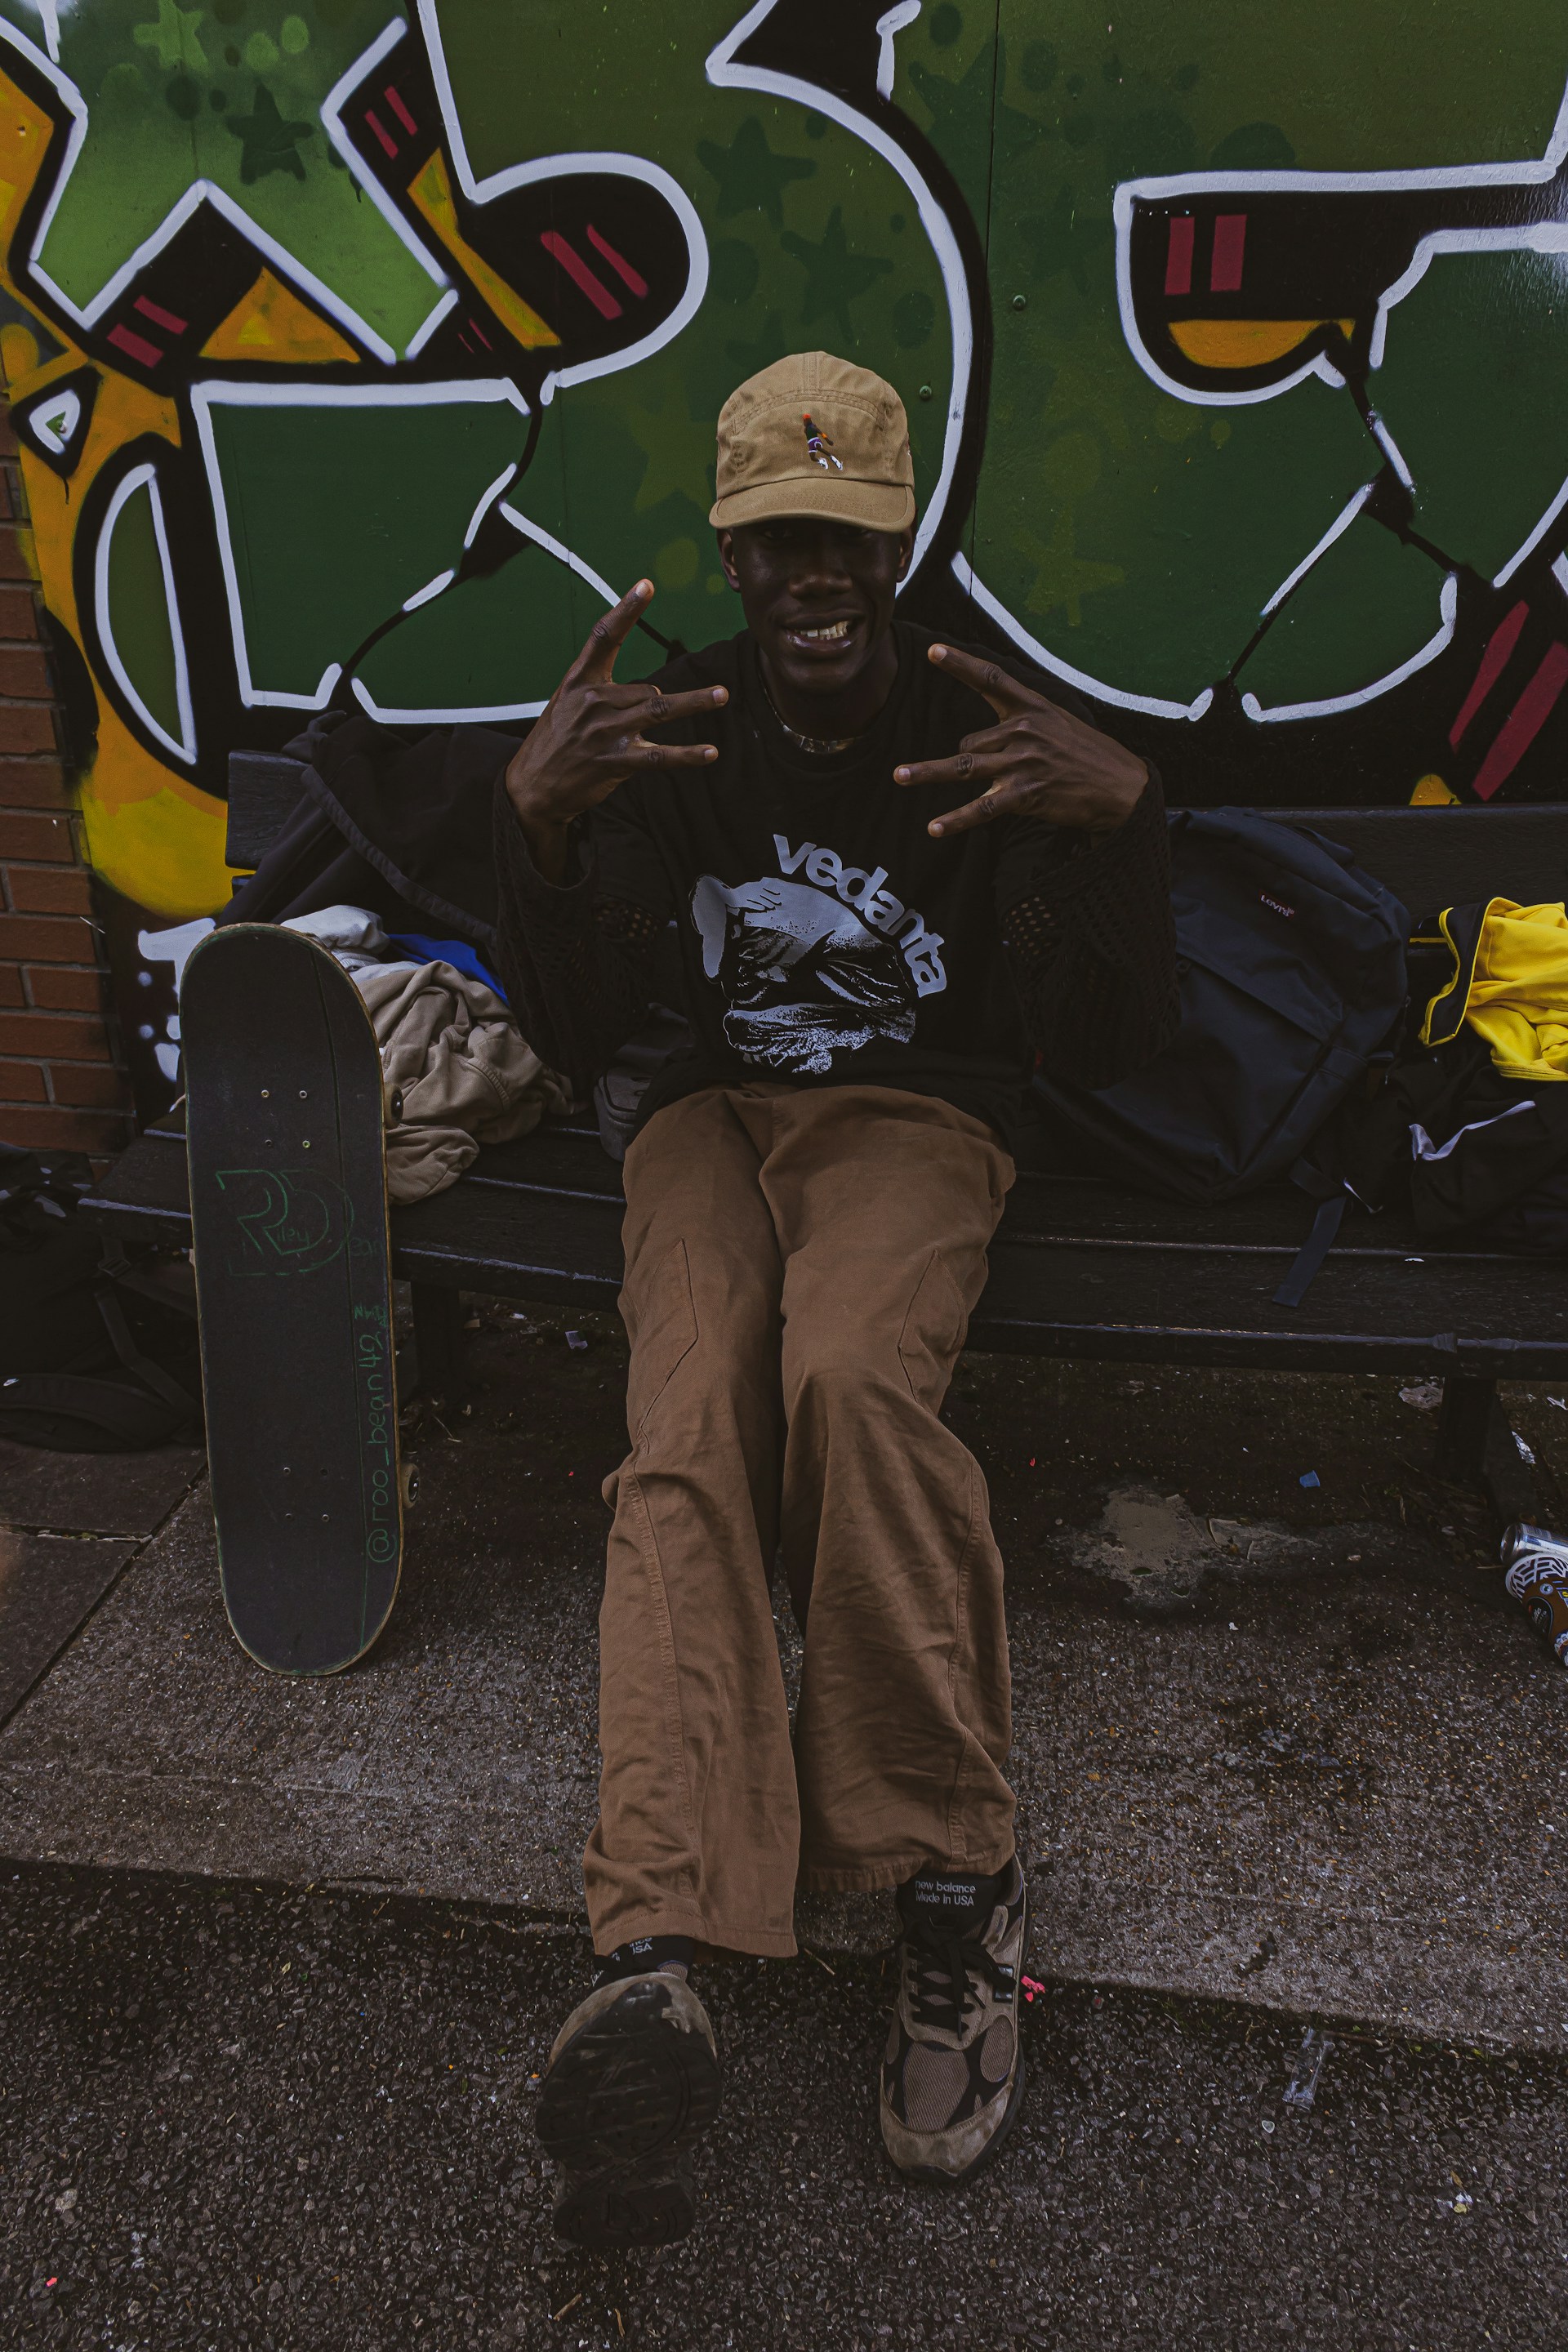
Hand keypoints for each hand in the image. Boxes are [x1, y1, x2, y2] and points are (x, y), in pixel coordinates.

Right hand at [504, 580, 727, 878]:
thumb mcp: (568, 705)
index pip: (604, 637)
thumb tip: (651, 692)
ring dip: (694, 703)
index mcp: (579, 682)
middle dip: (658, 703)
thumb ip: (604, 692)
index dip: (625, 610)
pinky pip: (658, 756)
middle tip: (652, 718)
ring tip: (721, 695)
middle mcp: (592, 702)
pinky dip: (686, 755)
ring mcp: (604, 733)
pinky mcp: (614, 762)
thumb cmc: (554, 742)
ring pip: (658, 710)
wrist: (531, 787)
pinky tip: (709, 752)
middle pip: (645, 688)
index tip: (646, 585)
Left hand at [893, 643, 1146, 836]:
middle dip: (973, 758)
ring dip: (928, 772)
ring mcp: (1022, 763)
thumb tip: (987, 733)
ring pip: (963, 766)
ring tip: (899, 776)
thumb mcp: (1060, 723)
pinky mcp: (1024, 795)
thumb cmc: (1090, 756)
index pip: (991, 678)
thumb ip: (1025, 720)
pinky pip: (980, 808)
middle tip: (1000, 772)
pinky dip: (956, 820)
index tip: (932, 650)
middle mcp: (1023, 731)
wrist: (1121, 789)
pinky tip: (934, 828)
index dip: (960, 664)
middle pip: (970, 740)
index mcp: (1033, 707)